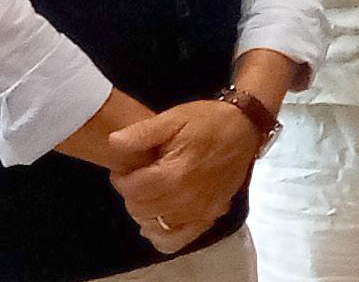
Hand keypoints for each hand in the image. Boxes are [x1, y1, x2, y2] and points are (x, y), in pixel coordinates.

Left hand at [107, 99, 262, 251]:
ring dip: (145, 211)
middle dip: (132, 193)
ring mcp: (200, 211)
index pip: (132, 189)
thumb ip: (142, 133)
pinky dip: (163, 235)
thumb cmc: (207, 121)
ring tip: (150, 192)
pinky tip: (160, 219)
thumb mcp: (173, 118)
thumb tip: (113, 142)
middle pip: (140, 208)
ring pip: (155, 224)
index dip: (121, 178)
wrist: (245, 127)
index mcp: (175, 173)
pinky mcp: (209, 216)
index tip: (126, 168)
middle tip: (139, 177)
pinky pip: (177, 239)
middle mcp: (187, 198)